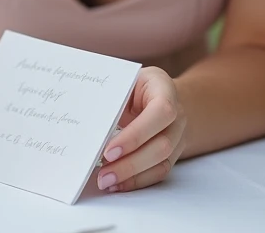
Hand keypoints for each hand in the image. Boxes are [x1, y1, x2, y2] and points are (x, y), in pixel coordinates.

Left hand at [97, 66, 185, 192]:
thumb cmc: (134, 84)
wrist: (156, 92)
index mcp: (164, 89)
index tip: (109, 151)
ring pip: (161, 163)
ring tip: (106, 181)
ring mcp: (177, 137)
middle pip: (162, 145)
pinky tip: (118, 184)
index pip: (160, 112)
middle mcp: (177, 116)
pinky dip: (138, 181)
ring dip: (132, 176)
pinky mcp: (172, 154)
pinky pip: (159, 172)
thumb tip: (87, 122)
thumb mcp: (123, 80)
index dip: (136, 134)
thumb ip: (111, 97)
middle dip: (130, 163)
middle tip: (103, 174)